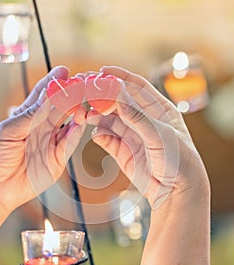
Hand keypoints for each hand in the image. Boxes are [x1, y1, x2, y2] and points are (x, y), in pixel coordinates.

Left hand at [0, 66, 85, 215]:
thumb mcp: (10, 130)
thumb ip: (32, 114)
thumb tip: (49, 94)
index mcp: (27, 118)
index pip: (43, 96)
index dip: (53, 83)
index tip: (64, 72)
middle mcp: (41, 128)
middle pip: (59, 108)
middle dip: (70, 96)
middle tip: (81, 85)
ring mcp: (51, 143)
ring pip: (68, 124)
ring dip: (76, 114)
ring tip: (82, 105)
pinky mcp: (58, 159)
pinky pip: (69, 144)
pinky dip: (76, 133)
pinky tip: (79, 124)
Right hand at [87, 66, 208, 208]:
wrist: (176, 192)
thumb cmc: (178, 160)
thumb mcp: (159, 134)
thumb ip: (136, 115)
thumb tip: (117, 92)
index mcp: (159, 110)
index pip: (137, 87)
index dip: (120, 77)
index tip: (102, 71)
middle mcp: (144, 120)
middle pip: (119, 102)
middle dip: (102, 97)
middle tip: (85, 92)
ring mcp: (133, 136)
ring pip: (110, 120)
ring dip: (97, 116)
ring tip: (85, 115)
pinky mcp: (124, 151)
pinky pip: (107, 139)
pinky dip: (100, 135)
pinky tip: (97, 134)